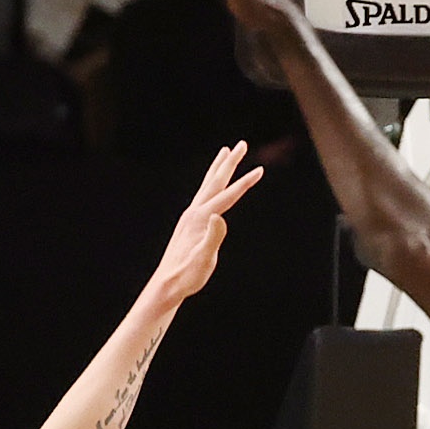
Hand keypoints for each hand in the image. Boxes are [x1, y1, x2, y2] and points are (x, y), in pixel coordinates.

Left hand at [156, 142, 263, 297]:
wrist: (168, 284)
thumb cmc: (188, 275)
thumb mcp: (204, 259)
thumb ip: (212, 238)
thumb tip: (219, 217)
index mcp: (201, 218)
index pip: (228, 196)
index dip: (245, 183)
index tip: (261, 170)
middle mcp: (194, 212)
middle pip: (216, 181)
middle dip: (231, 162)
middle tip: (242, 144)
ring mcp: (190, 216)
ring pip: (208, 185)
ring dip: (219, 168)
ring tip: (226, 152)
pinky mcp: (189, 222)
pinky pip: (204, 195)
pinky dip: (212, 184)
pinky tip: (214, 184)